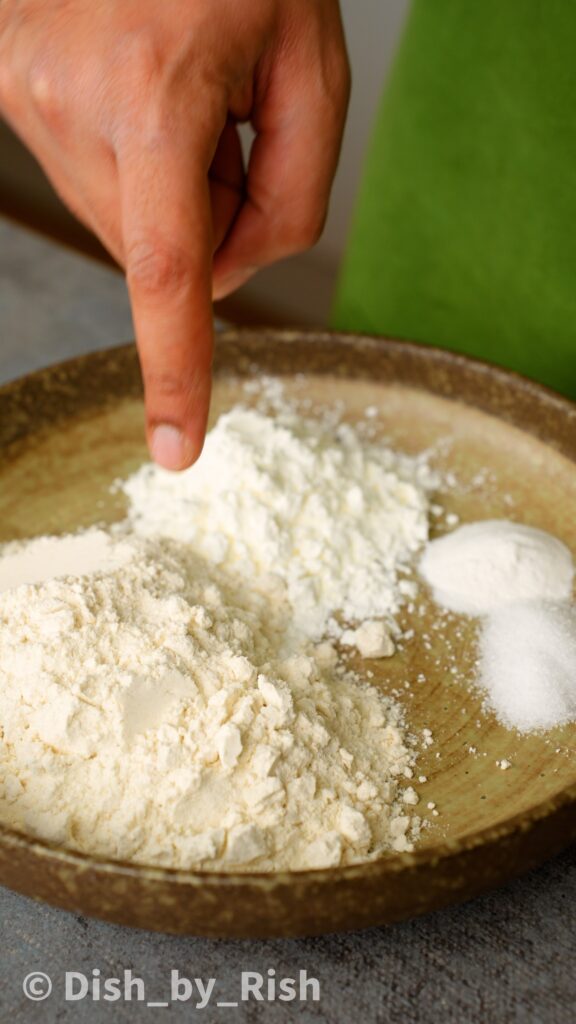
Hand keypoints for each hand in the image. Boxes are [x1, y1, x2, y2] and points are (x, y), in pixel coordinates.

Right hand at [0, 0, 349, 468]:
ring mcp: (26, 96)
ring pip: (127, 225)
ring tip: (175, 90)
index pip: (169, 270)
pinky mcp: (8, 90)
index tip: (176, 450)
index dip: (175, 368)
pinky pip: (91, 184)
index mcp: (156, 95)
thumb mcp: (312, 61)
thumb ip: (294, 193)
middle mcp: (70, 105)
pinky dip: (130, 163)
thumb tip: (228, 277)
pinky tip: (136, 91)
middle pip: (168, 252)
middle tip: (224, 117)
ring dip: (170, 186)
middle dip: (214, 216)